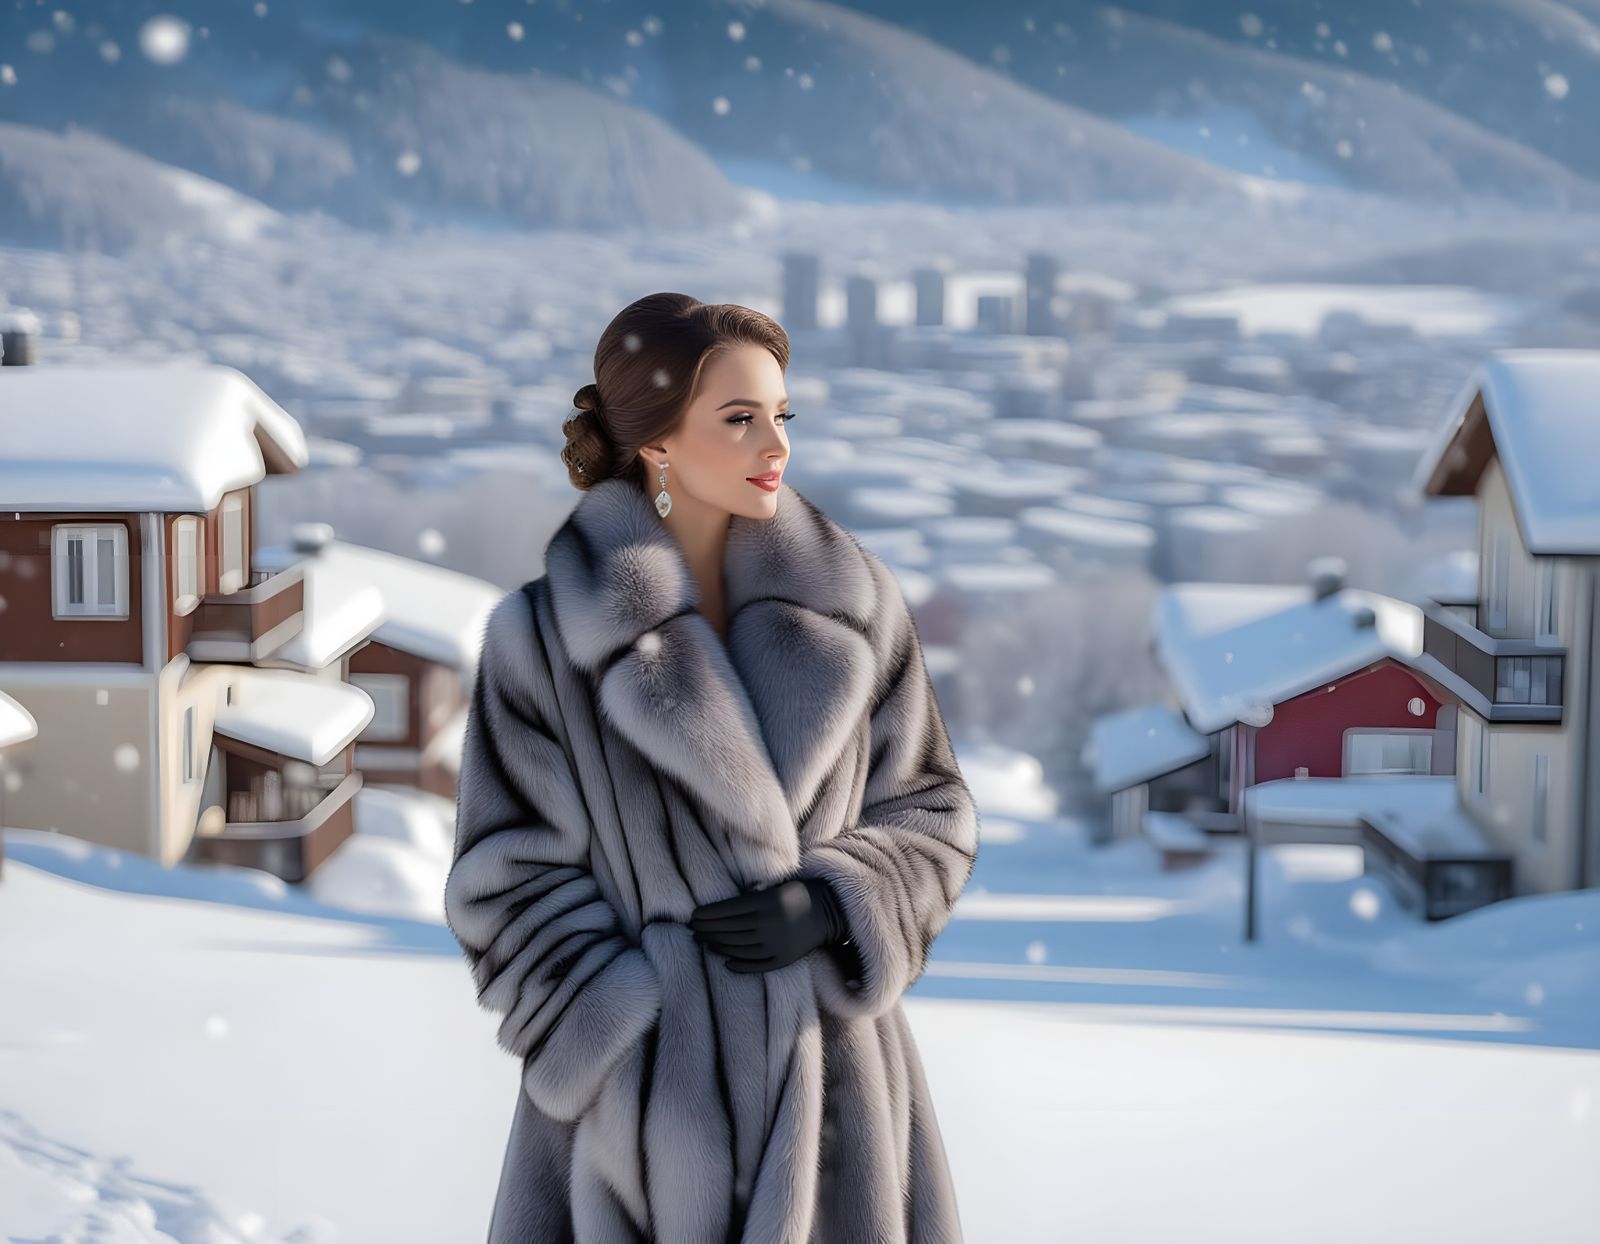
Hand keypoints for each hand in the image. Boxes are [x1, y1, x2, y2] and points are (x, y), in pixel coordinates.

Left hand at [690, 878, 846, 973]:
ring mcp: (776, 944)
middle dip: (707, 930)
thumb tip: (723, 908)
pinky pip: (755, 965)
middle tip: (693, 929)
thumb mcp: (777, 886)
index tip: (693, 916)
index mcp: (767, 902)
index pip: (727, 911)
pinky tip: (725, 961)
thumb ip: (753, 895)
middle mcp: (770, 924)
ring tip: (705, 942)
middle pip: (729, 930)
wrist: (831, 910)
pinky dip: (738, 965)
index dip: (707, 915)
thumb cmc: (800, 891)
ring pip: (738, 948)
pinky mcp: (783, 959)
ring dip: (718, 946)